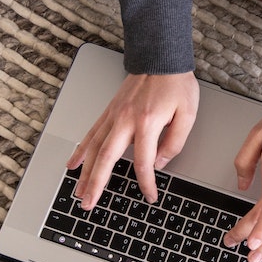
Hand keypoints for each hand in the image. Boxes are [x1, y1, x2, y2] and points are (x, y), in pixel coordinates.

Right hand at [67, 72, 199, 206]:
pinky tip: (73, 164)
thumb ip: (175, 142)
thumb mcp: (187, 114)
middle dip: (97, 184)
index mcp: (146, 123)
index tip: (150, 195)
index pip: (143, 162)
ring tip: (79, 192)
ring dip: (85, 173)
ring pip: (94, 149)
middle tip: (89, 204)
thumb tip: (160, 163)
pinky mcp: (109, 112)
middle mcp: (125, 120)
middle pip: (106, 159)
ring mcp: (113, 115)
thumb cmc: (176, 83)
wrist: (161, 58)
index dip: (146, 183)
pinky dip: (80, 151)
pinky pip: (91, 134)